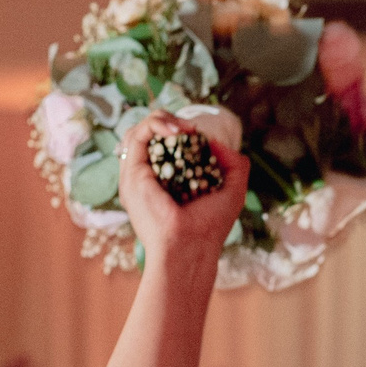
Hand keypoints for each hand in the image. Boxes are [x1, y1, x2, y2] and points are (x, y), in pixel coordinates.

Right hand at [116, 110, 250, 276]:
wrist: (190, 247)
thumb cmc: (210, 226)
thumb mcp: (233, 190)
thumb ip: (233, 163)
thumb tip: (213, 141)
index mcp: (166, 181)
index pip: (164, 146)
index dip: (180, 133)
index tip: (198, 136)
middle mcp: (148, 177)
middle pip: (148, 135)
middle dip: (170, 122)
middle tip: (190, 129)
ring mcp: (137, 175)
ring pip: (139, 131)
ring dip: (162, 119)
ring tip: (183, 128)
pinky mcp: (132, 173)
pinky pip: (137, 136)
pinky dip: (156, 124)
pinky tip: (177, 131)